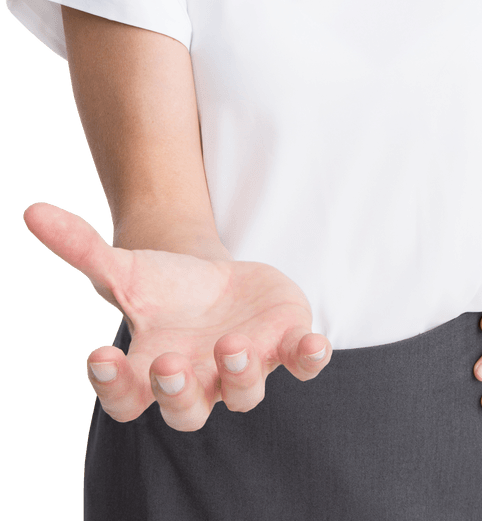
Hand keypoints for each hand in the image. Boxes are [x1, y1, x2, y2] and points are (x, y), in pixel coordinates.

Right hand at [23, 202, 331, 431]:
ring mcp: (243, 367)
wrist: (215, 285)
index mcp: (149, 369)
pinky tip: (314, 343)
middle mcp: (198, 380)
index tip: (101, 357)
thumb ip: (79, 246)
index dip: (111, 384)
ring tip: (232, 348)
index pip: (123, 396)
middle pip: (184, 407)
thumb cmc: (163, 289)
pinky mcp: (283, 345)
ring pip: (243, 392)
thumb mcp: (123, 267)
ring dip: (239, 375)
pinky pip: (300, 364)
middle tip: (171, 366)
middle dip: (178, 390)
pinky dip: (309, 358)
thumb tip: (31, 210)